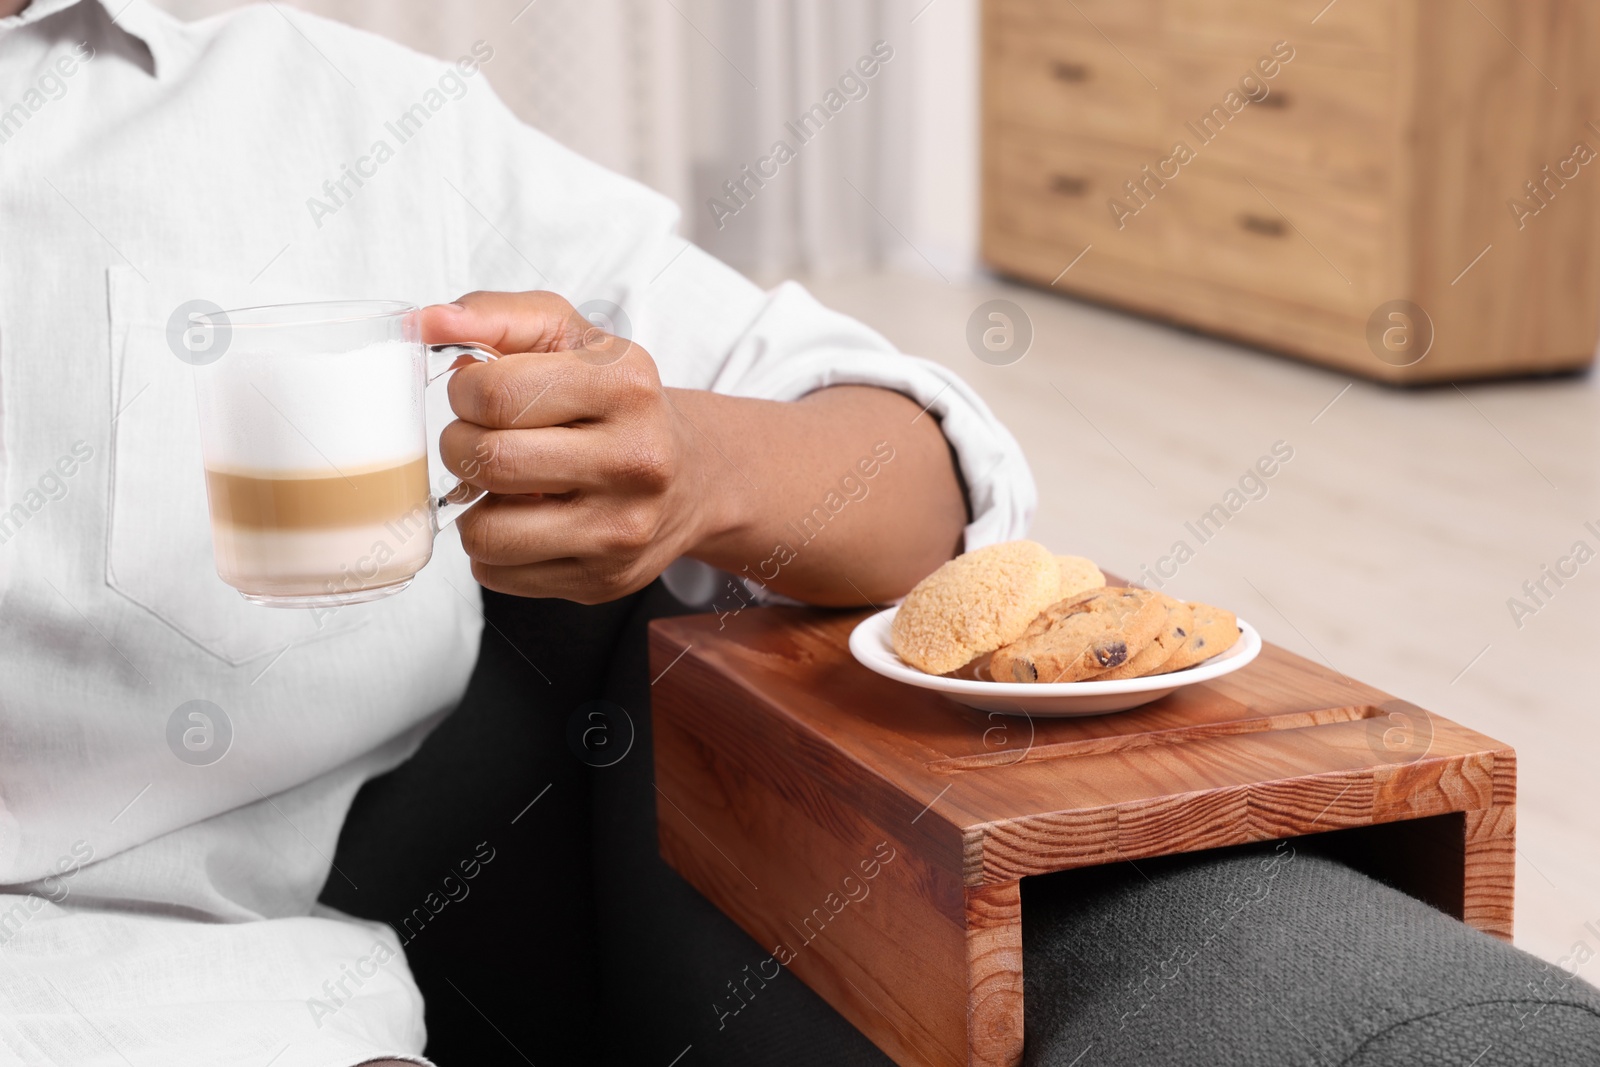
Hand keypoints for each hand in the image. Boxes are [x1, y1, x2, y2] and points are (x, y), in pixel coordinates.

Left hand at [422, 291, 719, 602]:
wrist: (691, 476)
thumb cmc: (615, 402)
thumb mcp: (572, 338)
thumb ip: (498, 315)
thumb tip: (428, 323)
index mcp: (626, 386)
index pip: (494, 393)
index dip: (464, 393)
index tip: (480, 395)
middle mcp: (635, 459)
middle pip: (487, 460)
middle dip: (461, 446)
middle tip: (483, 439)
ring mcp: (621, 528)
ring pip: (484, 531)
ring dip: (473, 506)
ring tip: (504, 485)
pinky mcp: (602, 580)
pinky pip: (496, 573)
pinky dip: (493, 548)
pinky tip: (527, 521)